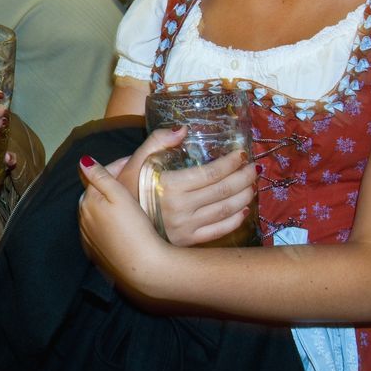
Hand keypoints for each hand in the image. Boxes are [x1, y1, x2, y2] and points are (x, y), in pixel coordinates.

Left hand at [78, 153, 169, 294]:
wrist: (143, 268)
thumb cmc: (134, 229)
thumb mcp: (119, 196)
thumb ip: (100, 177)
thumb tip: (83, 161)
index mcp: (87, 202)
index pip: (97, 177)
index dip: (115, 167)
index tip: (131, 163)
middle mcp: (82, 219)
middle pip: (93, 195)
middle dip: (107, 185)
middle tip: (130, 179)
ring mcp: (88, 238)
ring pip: (94, 213)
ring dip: (105, 205)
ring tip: (126, 201)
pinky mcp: (95, 253)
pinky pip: (97, 231)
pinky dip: (105, 223)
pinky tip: (119, 224)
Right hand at [117, 128, 255, 246]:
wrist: (115, 222)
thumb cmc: (126, 187)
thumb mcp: (135, 160)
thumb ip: (157, 141)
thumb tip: (183, 129)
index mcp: (169, 186)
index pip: (209, 174)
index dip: (229, 164)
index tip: (241, 154)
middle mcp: (180, 208)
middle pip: (222, 191)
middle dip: (243, 178)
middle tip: (254, 168)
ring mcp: (185, 227)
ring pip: (224, 211)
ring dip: (244, 197)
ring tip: (253, 185)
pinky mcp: (187, 241)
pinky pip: (217, 232)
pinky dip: (234, 221)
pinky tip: (243, 210)